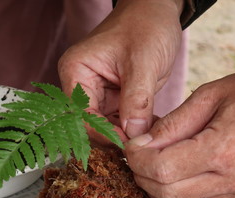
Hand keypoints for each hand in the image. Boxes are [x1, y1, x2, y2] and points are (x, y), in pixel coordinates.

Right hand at [58, 0, 184, 142]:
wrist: (158, 12)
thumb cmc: (146, 25)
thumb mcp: (143, 62)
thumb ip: (136, 100)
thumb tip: (132, 135)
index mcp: (76, 71)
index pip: (81, 115)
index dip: (103, 133)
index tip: (129, 144)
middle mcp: (82, 85)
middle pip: (91, 126)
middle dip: (115, 138)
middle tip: (141, 148)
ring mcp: (98, 94)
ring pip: (107, 128)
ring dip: (127, 137)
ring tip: (150, 140)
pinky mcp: (115, 100)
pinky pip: (121, 123)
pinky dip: (136, 130)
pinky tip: (153, 131)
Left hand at [124, 65, 234, 197]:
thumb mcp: (212, 94)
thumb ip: (173, 123)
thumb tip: (142, 144)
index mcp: (223, 149)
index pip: (162, 169)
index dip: (138, 159)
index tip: (132, 146)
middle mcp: (231, 179)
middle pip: (166, 194)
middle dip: (142, 176)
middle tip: (137, 156)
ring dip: (158, 190)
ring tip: (153, 166)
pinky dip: (179, 196)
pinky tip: (175, 176)